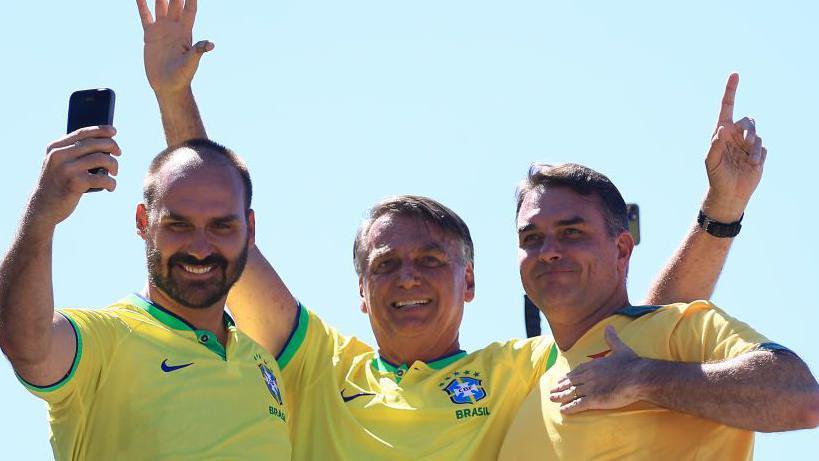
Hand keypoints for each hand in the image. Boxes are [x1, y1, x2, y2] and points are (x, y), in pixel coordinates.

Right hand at [28, 126, 120, 226]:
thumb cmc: (57, 184)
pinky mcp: (75, 183)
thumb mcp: (58, 164)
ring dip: (114, 165)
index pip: (82, 133)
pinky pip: (103, 178)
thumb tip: (103, 143)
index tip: (113, 131)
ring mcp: (66, 168)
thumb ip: (72, 152)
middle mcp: (59, 155)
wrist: (42, 207)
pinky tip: (111, 187)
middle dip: (112, 147)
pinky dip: (111, 183)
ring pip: (102, 158)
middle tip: (118, 154)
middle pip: (95, 144)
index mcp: (55, 147)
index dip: (100, 130)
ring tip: (114, 173)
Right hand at [137, 0, 212, 94]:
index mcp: (186, 32)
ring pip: (160, 6)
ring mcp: (162, 30)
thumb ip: (198, 51)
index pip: (190, 9)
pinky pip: (145, 16)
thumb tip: (210, 44)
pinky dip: (142, 5)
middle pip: (175, 3)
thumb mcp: (191, 63)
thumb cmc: (182, 76)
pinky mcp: (150, 35)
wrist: (168, 86)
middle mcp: (174, 28)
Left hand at [549, 326, 645, 414]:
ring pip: (570, 393)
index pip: (577, 371)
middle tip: (552, 390)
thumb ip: (612, 339)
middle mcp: (588, 376)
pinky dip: (569, 407)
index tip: (562, 378)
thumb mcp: (620, 348)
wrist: (639, 377)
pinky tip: (562, 411)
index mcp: (594, 365)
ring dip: (560, 396)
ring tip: (551, 399)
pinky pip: (577, 404)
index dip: (569, 376)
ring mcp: (590, 388)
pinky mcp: (594, 400)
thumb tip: (609, 326)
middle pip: (570, 382)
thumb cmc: (632, 364)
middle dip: (560, 386)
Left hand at [702, 73, 766, 221]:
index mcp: (722, 133)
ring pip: (757, 135)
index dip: (730, 91)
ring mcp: (747, 144)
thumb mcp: (711, 162)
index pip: (727, 107)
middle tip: (747, 142)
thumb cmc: (716, 176)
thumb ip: (715, 145)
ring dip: (754, 146)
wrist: (730, 193)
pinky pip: (763, 148)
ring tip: (750, 159)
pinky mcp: (758, 154)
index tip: (734, 74)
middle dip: (749, 130)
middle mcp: (735, 135)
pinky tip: (752, 166)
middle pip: (748, 121)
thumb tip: (723, 129)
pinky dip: (759, 156)